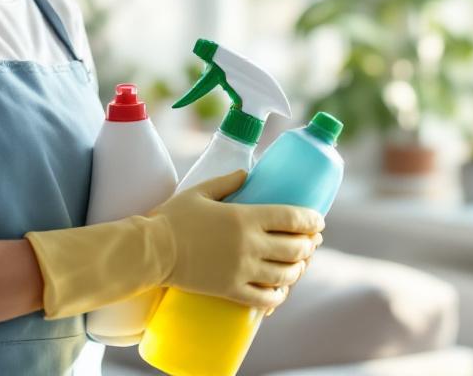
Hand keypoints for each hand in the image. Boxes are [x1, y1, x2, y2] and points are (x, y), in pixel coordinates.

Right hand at [147, 170, 322, 309]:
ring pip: (285, 274)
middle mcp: (250, 244)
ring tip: (299, 265)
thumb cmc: (173, 218)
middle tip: (312, 242)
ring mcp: (243, 270)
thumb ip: (227, 182)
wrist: (152, 251)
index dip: (312, 220)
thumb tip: (247, 174)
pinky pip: (265, 298)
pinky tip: (280, 291)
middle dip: (309, 245)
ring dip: (298, 270)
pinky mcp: (232, 290)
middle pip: (296, 248)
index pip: (293, 218)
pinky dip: (278, 295)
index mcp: (246, 217)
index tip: (319, 222)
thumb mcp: (201, 191)